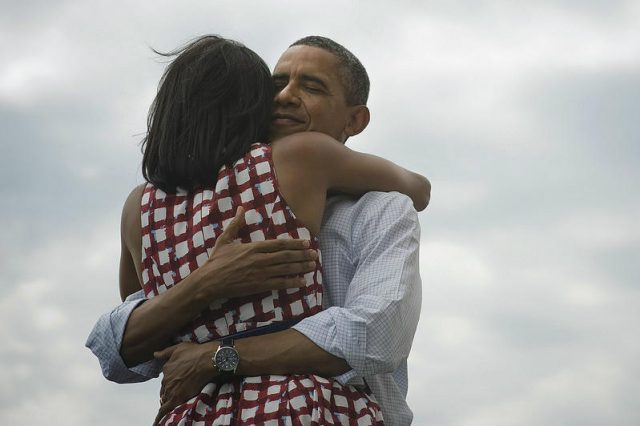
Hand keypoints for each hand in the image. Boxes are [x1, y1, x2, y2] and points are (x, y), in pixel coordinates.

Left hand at [153, 341, 218, 425]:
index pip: (165, 379)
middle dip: (168, 392)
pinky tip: (157, 422)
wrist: (207, 359)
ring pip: (165, 399)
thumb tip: (155, 354)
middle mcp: (166, 379)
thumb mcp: (178, 348)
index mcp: (166, 368)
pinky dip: (160, 416)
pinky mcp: (177, 397)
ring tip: (172, 404)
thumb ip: (165, 352)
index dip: (169, 383)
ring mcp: (171, 389)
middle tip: (176, 394)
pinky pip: (165, 409)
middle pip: (165, 390)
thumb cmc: (195, 352)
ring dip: (167, 401)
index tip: (174, 384)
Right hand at [194, 206, 318, 300]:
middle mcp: (260, 259)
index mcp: (253, 247)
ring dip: (301, 267)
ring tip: (312, 265)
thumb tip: (240, 208)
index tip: (306, 243)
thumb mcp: (225, 239)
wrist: (210, 281)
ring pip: (286, 269)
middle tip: (315, 254)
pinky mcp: (259, 286)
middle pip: (286, 255)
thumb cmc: (217, 260)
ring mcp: (261, 273)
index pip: (279, 243)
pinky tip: (302, 281)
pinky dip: (292, 282)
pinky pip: (279, 283)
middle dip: (302, 255)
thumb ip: (236, 224)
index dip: (295, 243)